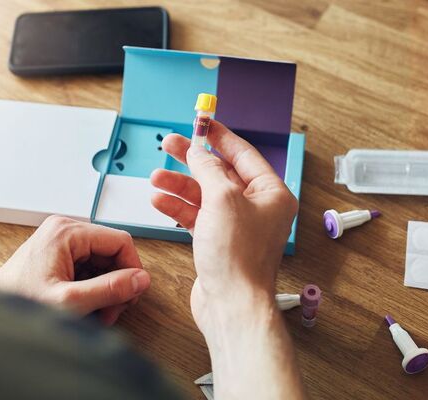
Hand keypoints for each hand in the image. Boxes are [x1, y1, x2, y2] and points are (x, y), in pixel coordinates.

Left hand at [0, 216, 149, 325]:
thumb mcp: (71, 301)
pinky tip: (89, 307)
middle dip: (118, 282)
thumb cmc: (20, 303)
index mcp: (66, 232)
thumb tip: (141, 280)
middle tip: (113, 310)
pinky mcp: (58, 255)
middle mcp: (64, 230)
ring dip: (107, 288)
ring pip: (103, 261)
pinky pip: (90, 267)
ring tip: (100, 313)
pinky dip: (94, 288)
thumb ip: (109, 289)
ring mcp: (61, 242)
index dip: (132, 269)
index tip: (132, 294)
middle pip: (112, 252)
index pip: (120, 241)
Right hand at [150, 120, 297, 335]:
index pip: (243, 154)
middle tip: (168, 144)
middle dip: (192, 159)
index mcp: (271, 193)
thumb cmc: (238, 257)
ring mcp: (236, 226)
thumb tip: (199, 151)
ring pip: (203, 195)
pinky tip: (159, 200)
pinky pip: (196, 216)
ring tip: (156, 177)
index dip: (219, 137)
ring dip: (179, 185)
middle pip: (219, 173)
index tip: (201, 122)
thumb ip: (208, 169)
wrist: (231, 304)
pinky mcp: (218, 242)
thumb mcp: (221, 199)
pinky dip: (177, 207)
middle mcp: (256, 208)